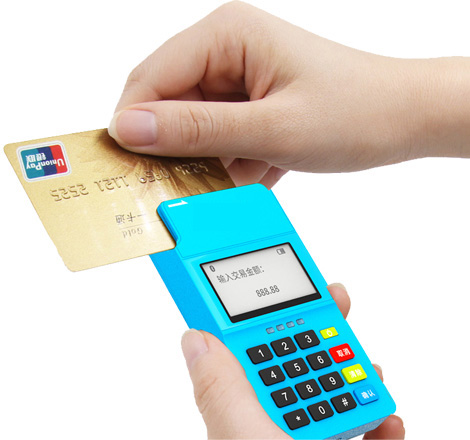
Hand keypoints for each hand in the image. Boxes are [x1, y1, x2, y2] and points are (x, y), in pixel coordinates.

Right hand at [109, 1, 469, 187]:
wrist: (403, 120)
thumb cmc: (354, 111)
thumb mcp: (272, 128)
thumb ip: (198, 130)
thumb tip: (130, 129)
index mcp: (227, 35)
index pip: (152, 77)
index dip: (133, 123)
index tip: (124, 167)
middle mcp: (227, 52)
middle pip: (170, 104)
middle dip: (177, 148)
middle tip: (187, 183)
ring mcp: (239, 81)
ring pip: (195, 129)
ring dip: (213, 160)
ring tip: (248, 172)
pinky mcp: (250, 106)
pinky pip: (220, 139)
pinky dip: (234, 162)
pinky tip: (264, 167)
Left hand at [180, 283, 404, 438]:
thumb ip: (221, 396)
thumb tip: (192, 336)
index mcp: (240, 422)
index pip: (242, 357)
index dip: (254, 318)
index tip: (274, 287)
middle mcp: (269, 432)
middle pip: (292, 366)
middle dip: (317, 332)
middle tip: (335, 302)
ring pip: (331, 395)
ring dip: (353, 374)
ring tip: (368, 367)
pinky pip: (363, 433)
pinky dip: (378, 421)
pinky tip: (386, 420)